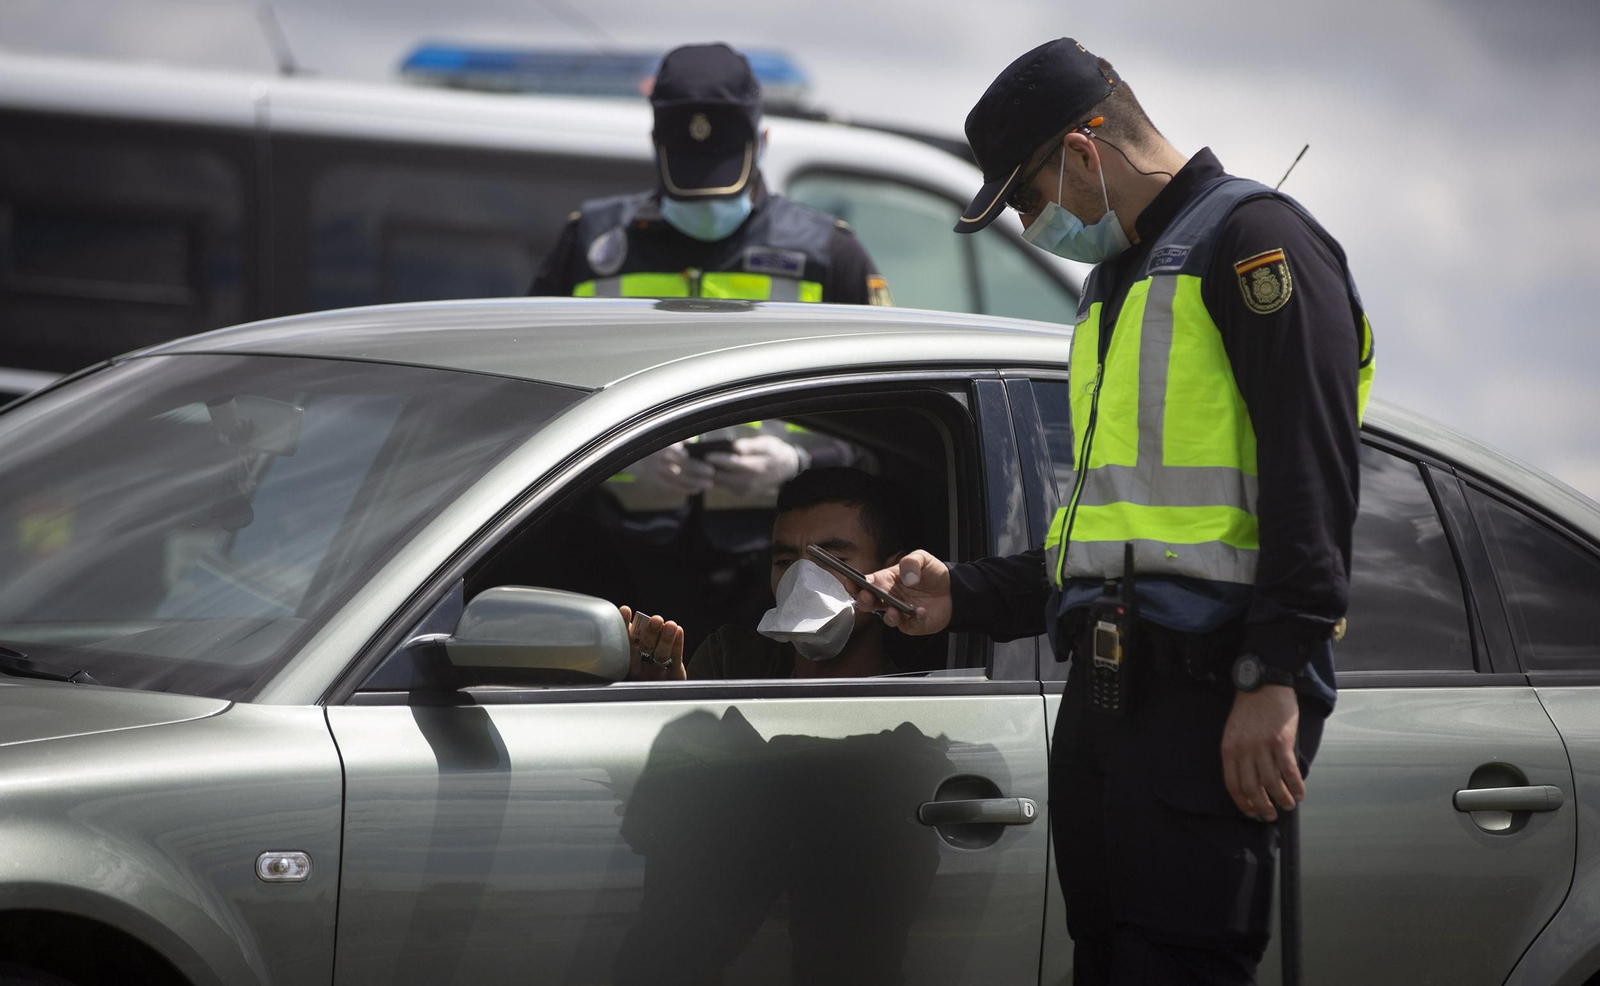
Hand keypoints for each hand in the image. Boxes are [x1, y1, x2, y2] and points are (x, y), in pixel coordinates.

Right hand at [619, 606, 686, 680]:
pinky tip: (678, 631)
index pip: (626, 642)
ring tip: (671, 625)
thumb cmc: (645, 671)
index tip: (626, 610)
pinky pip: (675, 658)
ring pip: (661, 654)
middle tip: (656, 620)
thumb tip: (628, 618)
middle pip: (645, 649)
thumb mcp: (635, 658)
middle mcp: (641, 668)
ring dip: (666, 638)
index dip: (625, 626)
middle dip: (650, 633)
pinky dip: (677, 644)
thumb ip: (632, 639)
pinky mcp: (674, 676)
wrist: (665, 696)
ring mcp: (657, 673)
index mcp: (628, 662)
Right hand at [631, 443, 715, 494]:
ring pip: (676, 479)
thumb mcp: (663, 437)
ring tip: (709, 484)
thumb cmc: (657, 444)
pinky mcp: (656, 481)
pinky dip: (685, 489)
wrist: (634, 456)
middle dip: (696, 469)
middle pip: (677, 465)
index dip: (675, 451)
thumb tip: (695, 441)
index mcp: (658, 446)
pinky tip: (697, 490)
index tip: (687, 454)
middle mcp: (656, 460)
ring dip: (694, 482)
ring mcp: (656, 472)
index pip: (666, 449)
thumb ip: (680, 439)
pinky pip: (672, 487)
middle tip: (712, 471)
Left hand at [703, 435, 802, 496]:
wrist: (786, 470)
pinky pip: (724, 486)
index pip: (734, 464)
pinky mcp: (741, 493)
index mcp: (757, 468)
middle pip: (724, 477)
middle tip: (694, 459)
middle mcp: (750, 482)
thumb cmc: (774, 452)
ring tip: (696, 463)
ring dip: (709, 475)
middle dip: (708, 469)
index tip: (706, 453)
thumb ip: (750, 446)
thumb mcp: (766, 444)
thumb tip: (735, 447)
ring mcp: (745, 490)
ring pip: (722, 483)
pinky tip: (706, 470)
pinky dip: (715, 479)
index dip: (719, 459)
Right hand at [855, 550, 952, 634]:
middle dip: (864, 601)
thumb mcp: (922, 558)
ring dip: (889, 616)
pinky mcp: (912, 624)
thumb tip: (906, 578)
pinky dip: (913, 620)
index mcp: (887, 581)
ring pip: (886, 618)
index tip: (851, 582)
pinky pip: (908, 626)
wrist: (953, 589)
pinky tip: (921, 612)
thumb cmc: (933, 574)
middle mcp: (890, 598)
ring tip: (896, 610)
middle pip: (868, 603)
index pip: (866, 583)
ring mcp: (900, 612)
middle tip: (868, 596)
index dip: (855, 583)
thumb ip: (911, 562)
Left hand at [1221, 684, 1303, 821]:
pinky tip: (1299, 793)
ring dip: (1281, 799)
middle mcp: (1244, 751)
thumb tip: (1252, 780)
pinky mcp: (1281, 741)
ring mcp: (1262, 746)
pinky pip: (1289, 771)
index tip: (1251, 812)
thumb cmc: (1249, 709)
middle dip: (1262, 807)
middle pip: (1253, 788)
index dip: (1243, 803)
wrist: (1263, 684)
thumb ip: (1239, 755)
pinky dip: (1295, 786)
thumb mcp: (1234, 732)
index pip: (1233, 785)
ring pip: (1272, 783)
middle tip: (1270, 815)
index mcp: (1229, 750)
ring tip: (1287, 805)